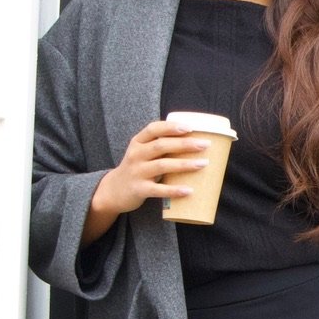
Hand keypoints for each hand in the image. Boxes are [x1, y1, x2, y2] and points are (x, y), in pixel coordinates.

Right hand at [81, 119, 209, 246]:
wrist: (113, 191)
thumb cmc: (137, 169)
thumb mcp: (142, 153)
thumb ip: (160, 146)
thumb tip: (195, 141)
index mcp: (137, 142)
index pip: (153, 129)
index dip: (171, 127)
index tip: (190, 128)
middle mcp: (136, 155)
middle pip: (161, 145)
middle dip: (185, 144)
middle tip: (205, 145)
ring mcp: (137, 172)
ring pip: (162, 165)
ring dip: (184, 164)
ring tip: (203, 164)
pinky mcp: (139, 189)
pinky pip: (158, 189)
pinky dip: (174, 190)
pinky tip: (189, 190)